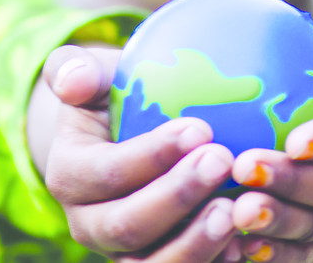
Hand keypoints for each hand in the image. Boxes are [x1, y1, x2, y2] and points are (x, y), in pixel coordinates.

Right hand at [30, 45, 241, 261]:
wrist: (122, 138)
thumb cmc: (115, 97)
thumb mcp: (94, 76)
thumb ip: (76, 69)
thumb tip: (71, 82)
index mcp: (69, 176)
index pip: (106, 173)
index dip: (151, 156)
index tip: (200, 128)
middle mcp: (89, 223)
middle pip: (128, 226)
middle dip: (177, 197)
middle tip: (222, 161)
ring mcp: (122, 252)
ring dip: (195, 242)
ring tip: (234, 210)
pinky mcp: (155, 262)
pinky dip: (211, 262)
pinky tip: (243, 240)